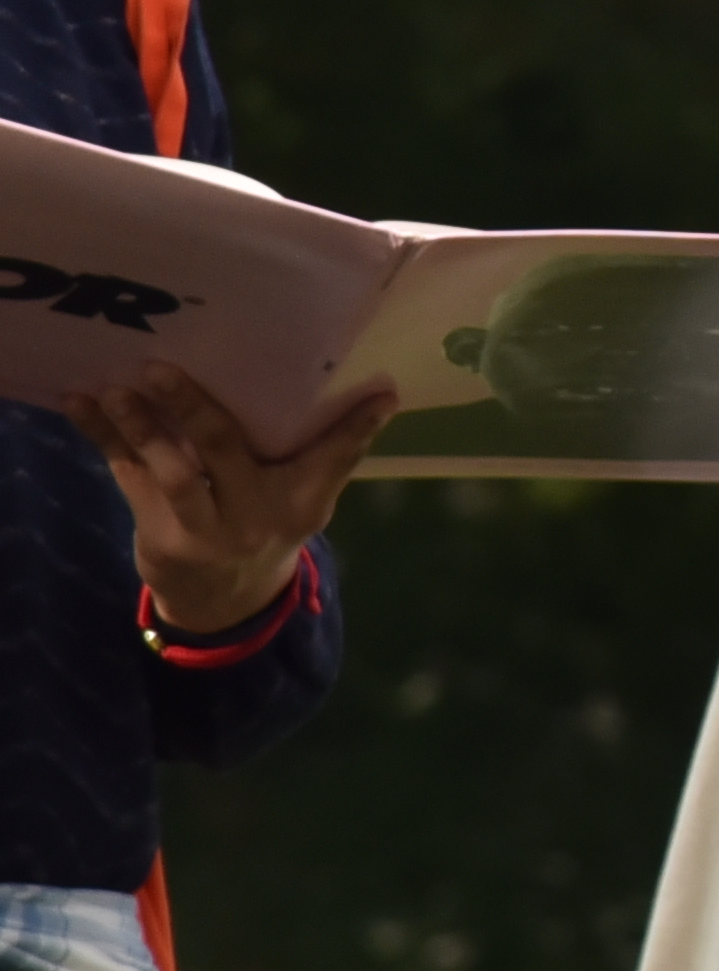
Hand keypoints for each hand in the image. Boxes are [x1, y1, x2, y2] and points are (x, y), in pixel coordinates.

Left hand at [83, 370, 394, 637]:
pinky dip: (103, 438)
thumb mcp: (310, 497)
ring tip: (115, 390)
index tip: (381, 393)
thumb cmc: (270, 526)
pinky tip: (80, 404)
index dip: (354, 429)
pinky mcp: (158, 532)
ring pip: (169, 470)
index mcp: (299, 502)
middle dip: (193, 407)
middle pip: (223, 451)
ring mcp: (201, 528)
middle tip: (160, 368)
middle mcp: (251, 515)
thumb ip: (337, 448)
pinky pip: (129, 476)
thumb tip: (387, 394)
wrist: (224, 603)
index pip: (333, 459)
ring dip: (139, 427)